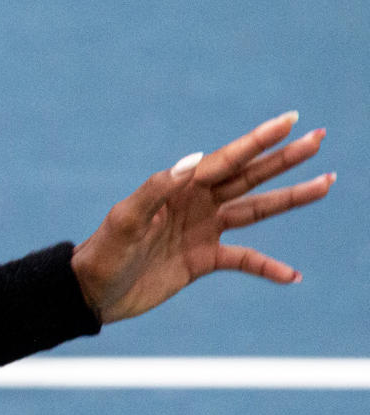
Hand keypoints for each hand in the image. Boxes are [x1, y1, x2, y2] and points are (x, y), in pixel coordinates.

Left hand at [72, 112, 335, 323]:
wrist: (90, 293)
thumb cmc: (102, 253)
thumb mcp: (124, 221)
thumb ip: (156, 190)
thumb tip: (192, 162)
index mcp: (179, 188)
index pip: (227, 159)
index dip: (259, 140)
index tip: (291, 120)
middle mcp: (196, 204)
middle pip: (250, 176)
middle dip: (284, 159)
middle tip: (319, 138)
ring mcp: (202, 231)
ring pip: (256, 210)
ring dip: (291, 198)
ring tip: (325, 183)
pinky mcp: (202, 260)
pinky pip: (244, 260)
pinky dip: (267, 267)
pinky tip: (292, 275)